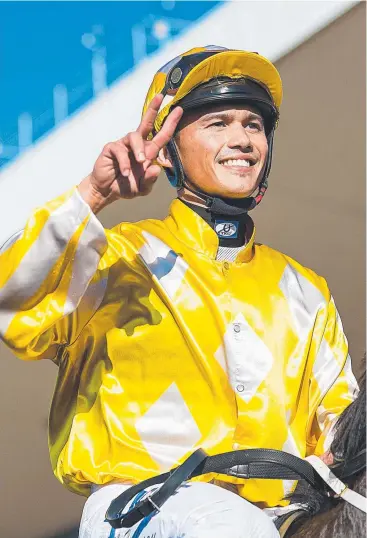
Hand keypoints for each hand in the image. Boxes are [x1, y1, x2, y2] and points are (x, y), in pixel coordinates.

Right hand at [78, 94, 182, 212]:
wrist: (106, 191)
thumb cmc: (127, 186)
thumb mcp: (143, 188)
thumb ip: (150, 180)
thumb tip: (156, 170)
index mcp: (148, 152)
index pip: (161, 136)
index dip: (170, 123)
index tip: (179, 110)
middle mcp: (137, 145)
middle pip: (146, 123)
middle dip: (153, 109)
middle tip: (160, 97)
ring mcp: (124, 145)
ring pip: (134, 136)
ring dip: (139, 149)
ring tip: (140, 161)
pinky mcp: (112, 149)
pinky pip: (120, 150)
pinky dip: (124, 163)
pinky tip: (125, 173)